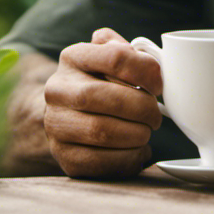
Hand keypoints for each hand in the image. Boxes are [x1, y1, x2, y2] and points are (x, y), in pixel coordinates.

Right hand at [41, 28, 163, 177]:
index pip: (116, 57)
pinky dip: (129, 158)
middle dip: (143, 109)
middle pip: (110, 98)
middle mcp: (58, 89)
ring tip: (145, 132)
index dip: (147, 72)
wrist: (67, 115)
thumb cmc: (100, 84)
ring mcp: (55, 124)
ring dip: (137, 134)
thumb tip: (153, 65)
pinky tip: (137, 150)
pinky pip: (101, 161)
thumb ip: (131, 52)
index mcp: (73, 57)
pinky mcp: (63, 155)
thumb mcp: (110, 57)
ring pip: (103, 132)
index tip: (158, 86)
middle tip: (156, 116)